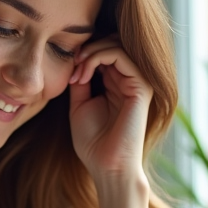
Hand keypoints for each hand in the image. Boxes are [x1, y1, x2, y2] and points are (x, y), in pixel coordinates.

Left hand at [68, 35, 151, 183]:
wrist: (106, 166)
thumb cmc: (93, 142)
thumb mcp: (79, 104)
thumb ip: (81, 79)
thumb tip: (76, 56)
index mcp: (116, 83)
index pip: (103, 50)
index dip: (82, 52)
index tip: (66, 70)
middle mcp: (129, 80)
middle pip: (111, 42)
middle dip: (86, 48)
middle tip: (71, 65)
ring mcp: (137, 82)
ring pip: (115, 44)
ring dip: (90, 53)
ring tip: (76, 72)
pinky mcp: (141, 86)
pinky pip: (120, 55)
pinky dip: (97, 58)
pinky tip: (83, 75)